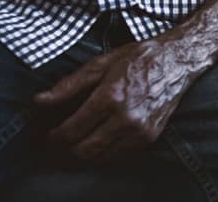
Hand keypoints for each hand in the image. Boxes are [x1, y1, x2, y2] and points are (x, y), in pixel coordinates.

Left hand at [34, 34, 208, 163]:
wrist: (178, 61)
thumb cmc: (139, 58)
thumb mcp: (101, 64)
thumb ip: (68, 85)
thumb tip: (38, 102)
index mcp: (111, 96)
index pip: (72, 130)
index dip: (53, 138)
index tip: (44, 137)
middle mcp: (126, 118)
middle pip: (84, 150)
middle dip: (63, 153)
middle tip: (51, 148)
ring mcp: (140, 131)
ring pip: (101, 159)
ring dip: (80, 159)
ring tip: (67, 150)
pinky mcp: (150, 138)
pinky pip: (119, 158)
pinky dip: (102, 158)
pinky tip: (93, 148)